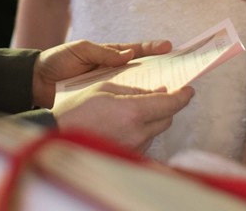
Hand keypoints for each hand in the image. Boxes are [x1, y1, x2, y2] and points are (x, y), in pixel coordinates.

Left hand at [32, 39, 171, 107]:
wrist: (36, 82)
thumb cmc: (57, 60)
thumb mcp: (80, 50)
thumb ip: (103, 53)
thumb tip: (128, 55)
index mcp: (108, 55)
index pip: (135, 51)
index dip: (152, 49)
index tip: (169, 47)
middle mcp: (112, 71)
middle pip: (141, 71)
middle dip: (159, 70)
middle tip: (178, 72)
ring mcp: (108, 87)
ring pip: (133, 88)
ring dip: (149, 90)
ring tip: (167, 93)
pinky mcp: (101, 101)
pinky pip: (120, 102)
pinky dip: (132, 104)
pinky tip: (143, 108)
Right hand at [54, 82, 194, 153]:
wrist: (57, 136)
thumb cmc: (78, 109)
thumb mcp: (105, 89)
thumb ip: (135, 90)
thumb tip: (159, 92)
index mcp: (132, 113)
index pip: (169, 104)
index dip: (182, 96)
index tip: (188, 90)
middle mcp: (137, 133)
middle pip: (166, 118)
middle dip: (166, 106)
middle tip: (160, 95)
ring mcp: (133, 148)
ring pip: (156, 130)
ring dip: (152, 119)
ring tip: (134, 110)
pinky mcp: (127, 157)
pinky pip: (144, 140)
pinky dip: (142, 130)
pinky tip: (126, 123)